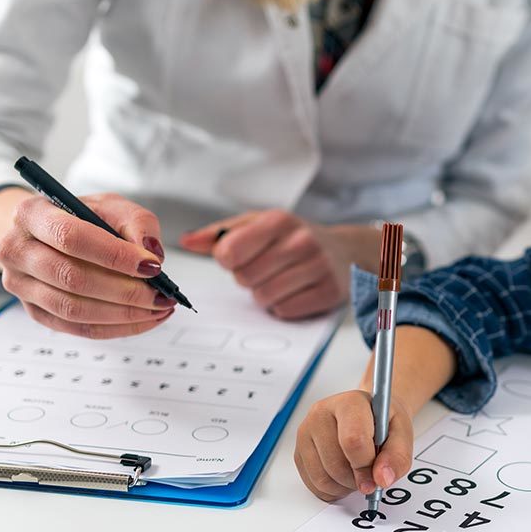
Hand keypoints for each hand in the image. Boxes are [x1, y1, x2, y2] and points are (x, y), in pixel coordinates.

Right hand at [0, 192, 175, 338]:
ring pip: (73, 309)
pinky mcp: (35, 311)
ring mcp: (20, 285)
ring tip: (159, 309)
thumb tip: (153, 254)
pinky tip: (144, 319)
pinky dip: (116, 328)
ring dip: (123, 314)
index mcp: (32, 215)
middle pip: (72, 278)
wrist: (48, 233)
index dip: (115, 255)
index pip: (71, 238)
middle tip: (161, 295)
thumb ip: (137, 223)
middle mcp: (16, 250)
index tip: (152, 266)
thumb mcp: (112, 206)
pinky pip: (77, 328)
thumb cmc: (82, 218)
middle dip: (125, 291)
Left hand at [179, 211, 379, 318]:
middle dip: (249, 278)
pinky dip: (284, 307)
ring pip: (264, 297)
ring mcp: (318, 267)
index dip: (228, 260)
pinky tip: (295, 291)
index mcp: (278, 220)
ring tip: (280, 280)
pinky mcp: (329, 292)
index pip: (230, 251)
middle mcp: (301, 241)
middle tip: (266, 269)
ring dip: (265, 295)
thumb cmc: (293, 238)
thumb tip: (186, 242)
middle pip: (245, 278)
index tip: (240, 257)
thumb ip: (220, 234)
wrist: (344, 250)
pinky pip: (286, 311)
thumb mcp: (258, 225)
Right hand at [294, 389, 414, 501]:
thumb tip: (382, 478)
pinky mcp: (299, 451)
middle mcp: (321, 413)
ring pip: (322, 478)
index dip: (365, 466)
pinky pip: (313, 485)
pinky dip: (332, 490)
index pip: (352, 440)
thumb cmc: (383, 421)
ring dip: (345, 486)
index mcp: (349, 402)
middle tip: (370, 473)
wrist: (369, 414)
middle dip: (357, 479)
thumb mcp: (402, 433)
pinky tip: (344, 476)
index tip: (376, 478)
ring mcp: (306, 432)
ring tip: (358, 472)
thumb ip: (397, 456)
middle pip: (336, 464)